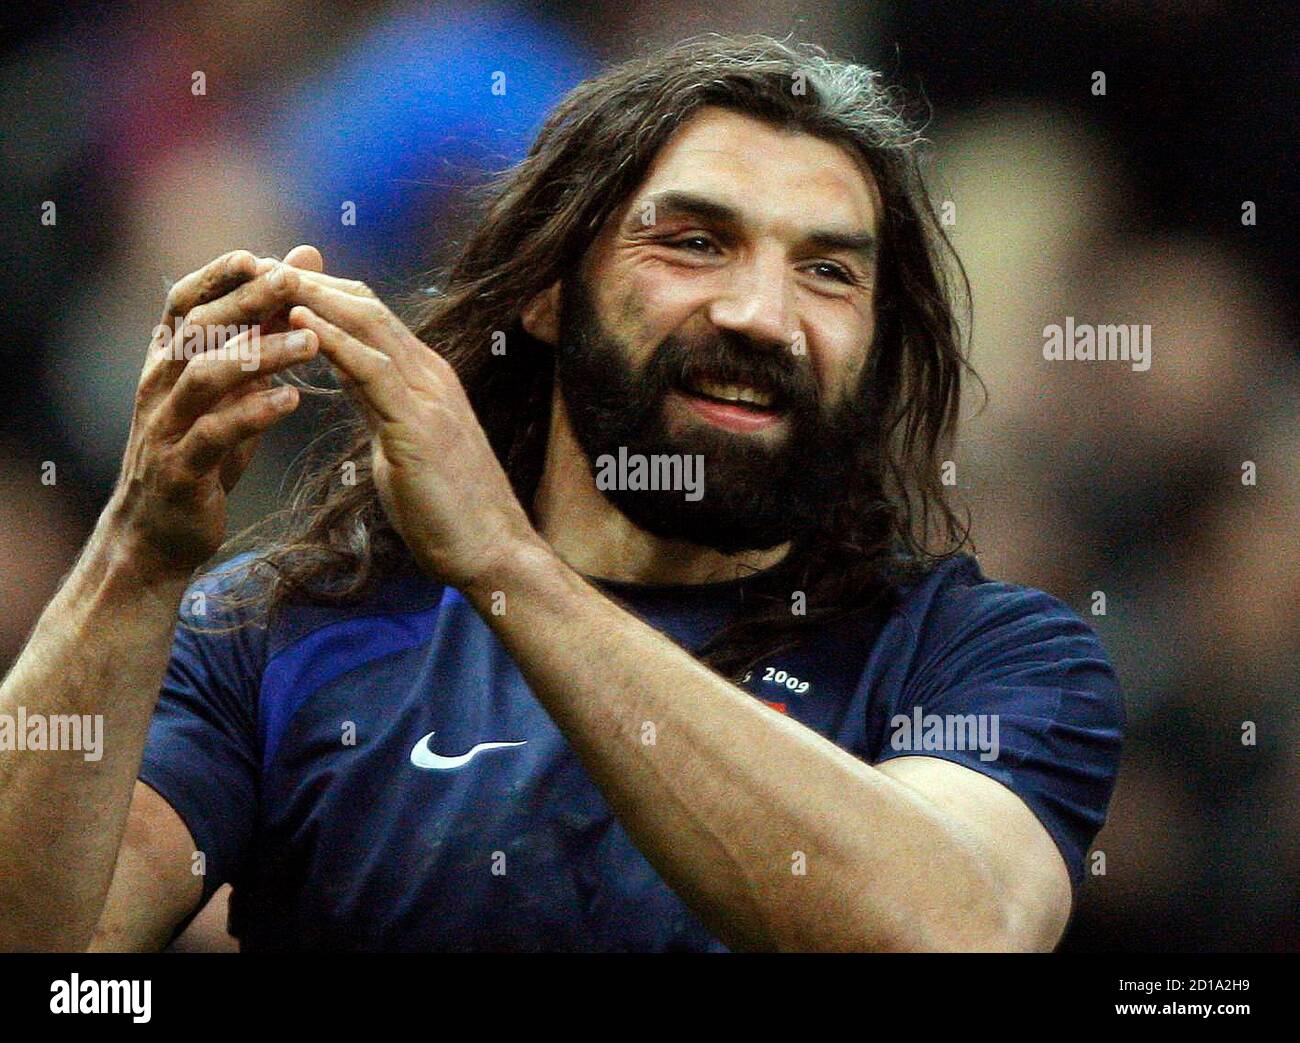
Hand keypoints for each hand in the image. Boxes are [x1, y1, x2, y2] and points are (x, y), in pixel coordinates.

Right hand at [105, 245, 326, 576]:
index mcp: (168, 361)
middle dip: (244, 301)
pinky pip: (214, 435)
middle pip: (198, 329)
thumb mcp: (233, 387)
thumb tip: (299, 264)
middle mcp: (160, 385)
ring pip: (206, 376)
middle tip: (294, 280)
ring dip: (259, 354)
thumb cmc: (203, 449)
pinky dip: (252, 414)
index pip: (186, 302)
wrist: (157, 533)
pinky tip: (291, 401)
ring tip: (310, 342)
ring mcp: (166, 427)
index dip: (219, 275)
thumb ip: (262, 328)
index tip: (263, 256)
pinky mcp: (181, 470)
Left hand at [278, 267, 542, 591]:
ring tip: (265, 279)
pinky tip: (299, 324)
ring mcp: (430, 395)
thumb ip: (378, 404)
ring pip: (369, 325)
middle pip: (365, 305)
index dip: (320, 292)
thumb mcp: (402, 442)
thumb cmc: (446, 510)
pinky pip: (374, 370)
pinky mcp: (421, 425)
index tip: (269, 281)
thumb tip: (349, 380)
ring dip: (314, 298)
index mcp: (425, 378)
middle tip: (255, 265)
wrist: (491, 552)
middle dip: (309, 282)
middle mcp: (431, 374)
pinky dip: (335, 341)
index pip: (369, 315)